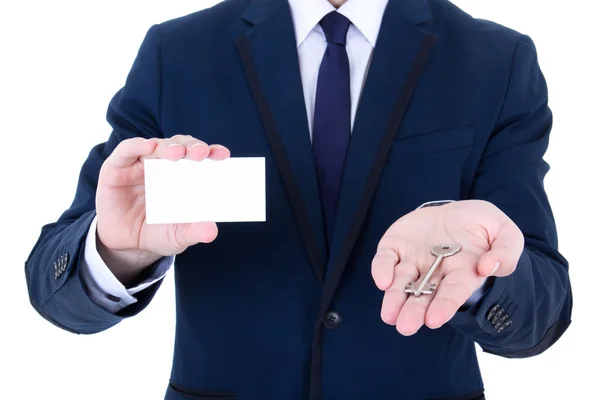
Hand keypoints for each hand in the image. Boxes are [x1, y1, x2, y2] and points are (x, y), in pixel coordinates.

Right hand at [95, 135, 229, 282]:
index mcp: (184, 177)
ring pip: (158, 145)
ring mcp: (141, 164)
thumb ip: (192, 231)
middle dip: (192, 147)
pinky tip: (149, 146)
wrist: (124, 245)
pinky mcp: (117, 166)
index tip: (223, 155)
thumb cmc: (156, 233)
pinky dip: (138, 145)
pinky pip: (127, 150)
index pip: (201, 159)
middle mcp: (164, 165)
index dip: (212, 153)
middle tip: (202, 153)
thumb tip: (212, 231)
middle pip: (181, 146)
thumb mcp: (176, 236)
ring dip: (169, 147)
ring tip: (178, 153)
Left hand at [371, 200, 523, 335]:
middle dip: (413, 311)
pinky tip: (382, 281)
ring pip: (401, 283)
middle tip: (405, 327)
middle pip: (423, 295)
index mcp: (463, 273)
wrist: (455, 211)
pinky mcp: (395, 246)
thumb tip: (488, 268)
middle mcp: (435, 272)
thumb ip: (506, 252)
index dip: (444, 306)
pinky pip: (385, 259)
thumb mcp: (505, 232)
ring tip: (389, 316)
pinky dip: (381, 270)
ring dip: (394, 299)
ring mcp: (413, 260)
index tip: (434, 320)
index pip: (453, 293)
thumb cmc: (481, 226)